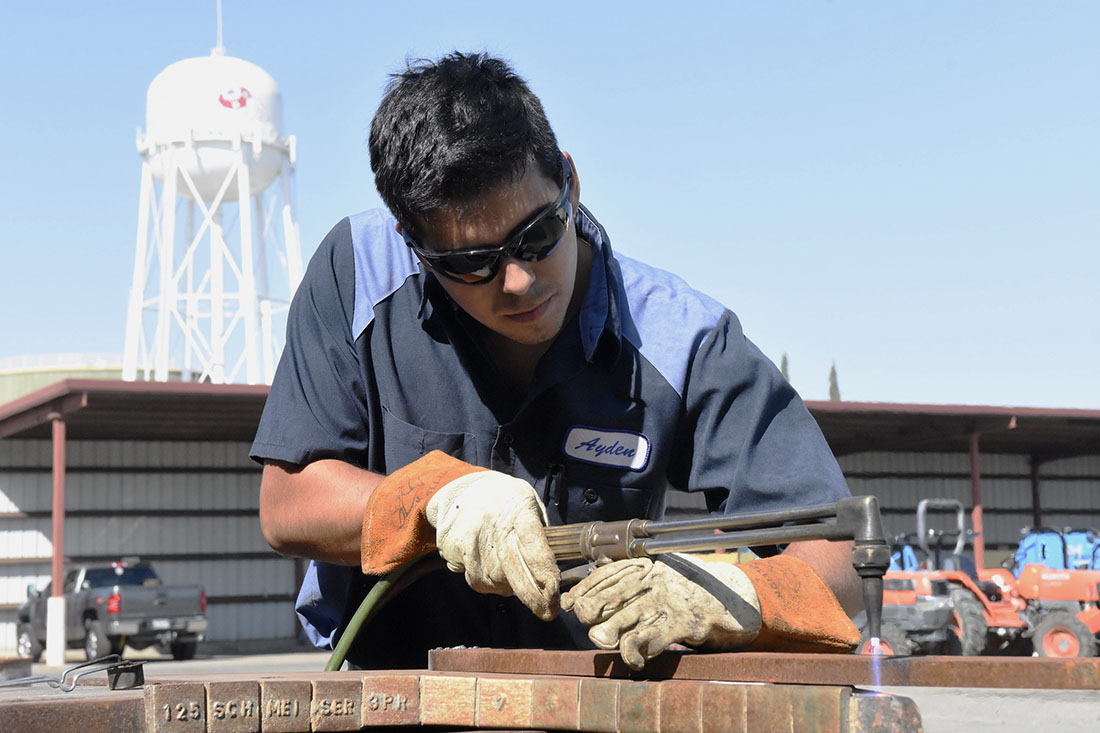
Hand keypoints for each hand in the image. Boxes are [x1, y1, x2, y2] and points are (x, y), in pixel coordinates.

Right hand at [426, 471, 559, 619]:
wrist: (459, 487)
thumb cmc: (502, 497)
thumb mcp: (529, 501)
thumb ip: (540, 531)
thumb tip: (553, 566)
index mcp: (518, 511)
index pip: (535, 550)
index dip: (546, 576)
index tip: (554, 594)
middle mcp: (493, 526)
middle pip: (515, 573)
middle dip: (533, 597)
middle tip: (546, 612)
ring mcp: (471, 540)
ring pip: (494, 582)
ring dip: (506, 586)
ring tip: (509, 570)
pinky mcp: (454, 550)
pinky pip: (476, 579)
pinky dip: (486, 581)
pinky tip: (488, 564)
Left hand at [560, 554, 759, 669]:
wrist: (735, 599)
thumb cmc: (692, 590)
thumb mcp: (662, 575)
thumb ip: (632, 581)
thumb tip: (587, 588)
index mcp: (649, 565)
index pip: (606, 574)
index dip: (584, 589)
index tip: (568, 602)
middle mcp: (654, 579)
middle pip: (608, 596)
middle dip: (590, 611)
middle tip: (588, 622)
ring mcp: (667, 600)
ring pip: (621, 619)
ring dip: (608, 633)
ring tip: (606, 641)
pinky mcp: (680, 623)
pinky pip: (645, 640)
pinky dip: (633, 653)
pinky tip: (634, 660)